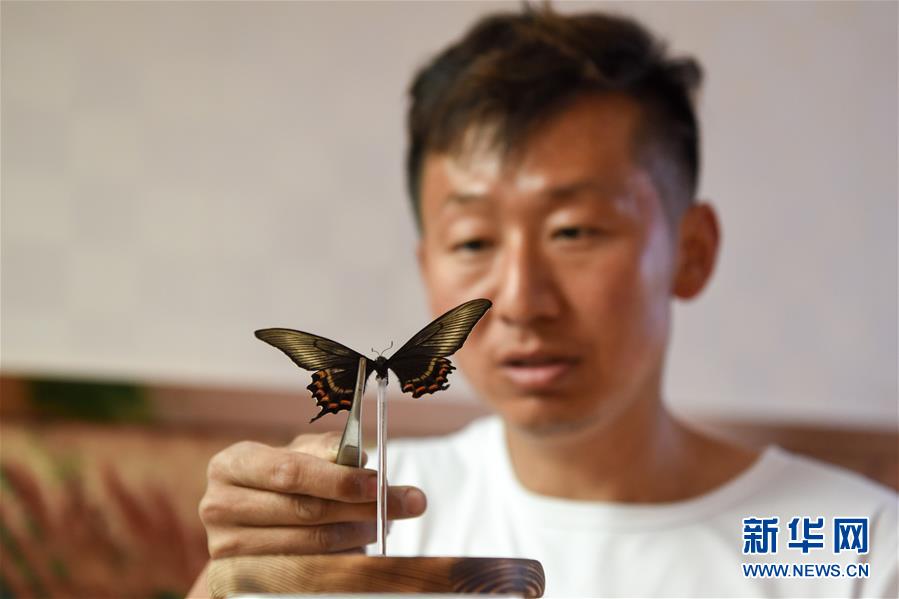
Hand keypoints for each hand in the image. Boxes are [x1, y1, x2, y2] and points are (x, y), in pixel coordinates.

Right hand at [198, 432, 426, 557]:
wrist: (247, 520)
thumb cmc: (280, 479)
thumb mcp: (298, 454)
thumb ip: (326, 450)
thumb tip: (360, 458)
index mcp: (233, 464)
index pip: (291, 472)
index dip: (338, 479)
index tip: (380, 483)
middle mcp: (219, 505)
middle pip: (304, 510)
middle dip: (361, 507)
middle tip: (406, 503)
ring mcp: (226, 546)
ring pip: (308, 543)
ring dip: (356, 534)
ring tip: (385, 523)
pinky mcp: (240, 576)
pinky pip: (303, 569)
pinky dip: (339, 558)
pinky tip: (360, 546)